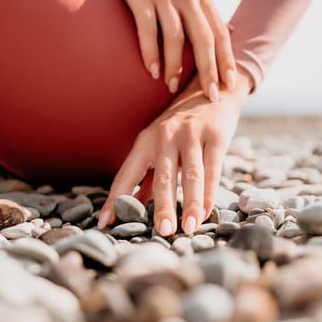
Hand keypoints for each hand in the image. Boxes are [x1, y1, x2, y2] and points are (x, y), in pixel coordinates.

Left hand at [98, 68, 251, 235]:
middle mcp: (166, 136)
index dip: (114, 199)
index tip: (105, 224)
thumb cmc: (181, 127)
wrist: (213, 89)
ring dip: (191, 203)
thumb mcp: (159, 145)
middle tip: (163, 231)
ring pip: (191, 174)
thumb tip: (136, 204)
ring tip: (189, 228)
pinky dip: (210, 192)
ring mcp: (191, 134)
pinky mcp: (216, 135)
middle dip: (163, 206)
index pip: (127, 174)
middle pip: (162, 177)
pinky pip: (213, 168)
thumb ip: (149, 176)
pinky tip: (207, 212)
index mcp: (145, 141)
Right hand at [125, 0, 235, 101]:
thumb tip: (223, 34)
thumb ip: (199, 13)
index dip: (226, 59)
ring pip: (176, 36)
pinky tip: (152, 71)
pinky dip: (150, 52)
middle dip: (209, 69)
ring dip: (176, 65)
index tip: (229, 84)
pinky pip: (148, 28)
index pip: (219, 32)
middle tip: (210, 95)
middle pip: (204, 38)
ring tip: (172, 88)